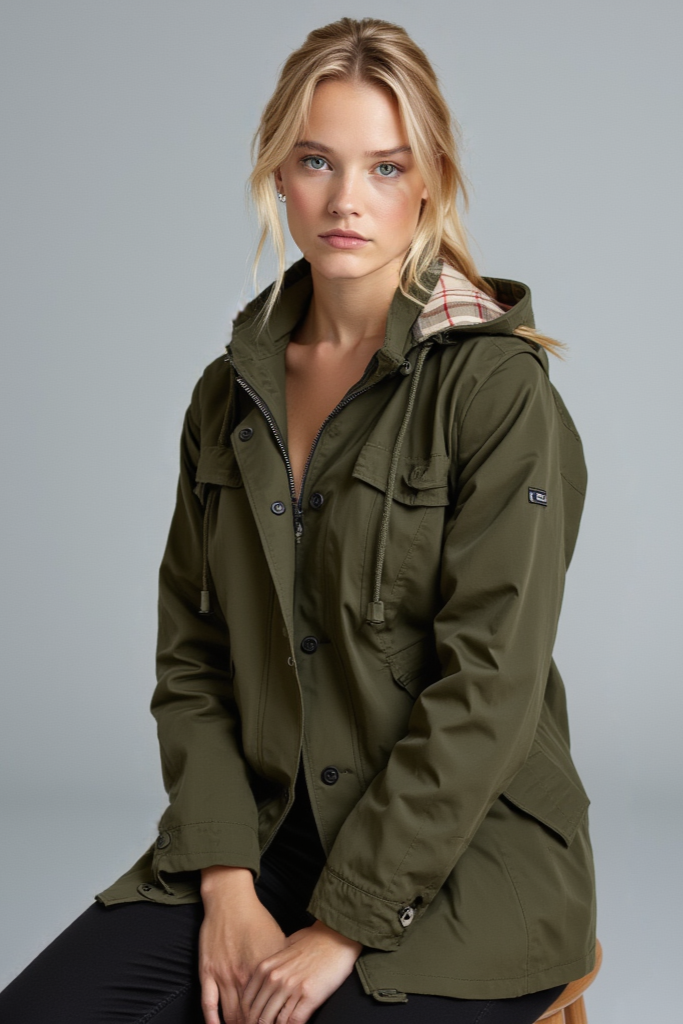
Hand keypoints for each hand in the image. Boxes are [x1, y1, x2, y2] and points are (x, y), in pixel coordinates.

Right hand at [199, 866, 287, 1023]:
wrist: (231, 900)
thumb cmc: (257, 918)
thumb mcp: (277, 941)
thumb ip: (282, 966)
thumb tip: (293, 986)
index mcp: (262, 971)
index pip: (267, 1007)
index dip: (272, 1021)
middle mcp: (242, 976)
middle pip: (248, 1016)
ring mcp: (223, 975)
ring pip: (229, 1014)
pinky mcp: (207, 972)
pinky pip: (208, 1003)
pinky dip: (212, 1020)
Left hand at [240, 919, 362, 1023]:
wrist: (337, 937)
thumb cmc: (313, 941)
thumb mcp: (283, 948)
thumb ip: (272, 965)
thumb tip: (263, 981)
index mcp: (267, 967)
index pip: (248, 1000)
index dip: (247, 1015)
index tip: (247, 1021)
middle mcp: (276, 978)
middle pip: (259, 1013)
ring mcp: (292, 988)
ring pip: (275, 1020)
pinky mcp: (310, 995)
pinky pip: (294, 1020)